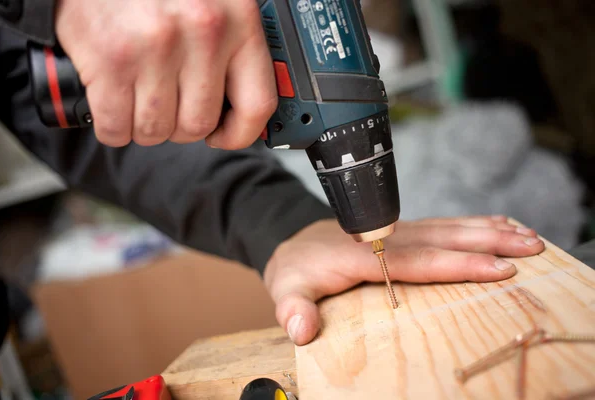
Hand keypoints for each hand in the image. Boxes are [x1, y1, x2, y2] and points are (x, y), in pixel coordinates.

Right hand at [54, 0, 276, 147]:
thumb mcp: (213, 1)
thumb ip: (231, 47)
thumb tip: (236, 105)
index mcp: (238, 19)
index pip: (257, 104)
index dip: (239, 133)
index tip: (224, 135)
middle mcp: (203, 32)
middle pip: (199, 124)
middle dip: (179, 126)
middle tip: (168, 107)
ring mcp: (156, 47)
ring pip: (157, 130)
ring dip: (145, 126)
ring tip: (139, 100)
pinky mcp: (112, 59)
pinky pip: (117, 127)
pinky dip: (112, 127)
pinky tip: (112, 104)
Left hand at [263, 215, 544, 345]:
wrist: (294, 242)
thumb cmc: (296, 269)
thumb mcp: (286, 289)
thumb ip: (294, 308)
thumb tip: (302, 329)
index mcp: (363, 254)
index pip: (417, 261)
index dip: (456, 264)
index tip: (495, 268)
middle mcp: (387, 238)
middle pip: (443, 239)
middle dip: (488, 243)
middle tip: (529, 247)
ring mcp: (398, 233)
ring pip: (447, 229)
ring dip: (487, 232)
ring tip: (526, 235)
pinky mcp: (404, 233)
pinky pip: (442, 228)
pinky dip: (471, 226)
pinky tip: (496, 226)